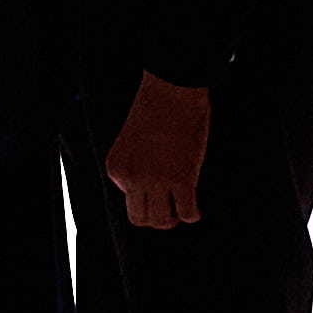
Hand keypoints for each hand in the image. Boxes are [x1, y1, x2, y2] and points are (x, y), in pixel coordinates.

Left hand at [104, 73, 211, 231]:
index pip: (128, 201)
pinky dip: (192, 214)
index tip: (158, 188)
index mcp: (116, 169)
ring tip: (183, 209)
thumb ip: (135, 167)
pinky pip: (187, 212)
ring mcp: (156, 181)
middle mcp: (131, 178)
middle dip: (158, 219)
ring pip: (162, 221)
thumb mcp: (131, 143)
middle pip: (140, 219)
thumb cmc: (155, 111)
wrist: (172, 91)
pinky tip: (196, 208)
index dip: (146, 197)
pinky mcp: (182, 179)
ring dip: (174, 219)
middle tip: (172, 209)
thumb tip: (149, 192)